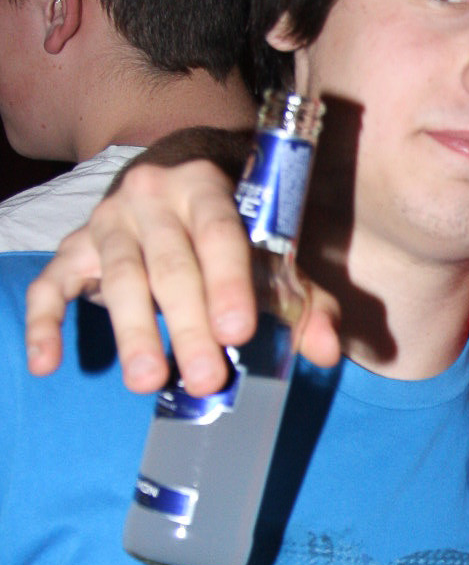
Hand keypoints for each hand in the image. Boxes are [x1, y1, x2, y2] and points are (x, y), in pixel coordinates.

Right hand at [24, 147, 340, 392]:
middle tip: (208, 379)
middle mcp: (152, 197)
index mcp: (206, 187)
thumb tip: (328, 352)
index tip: (239, 331)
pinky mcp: (74, 248)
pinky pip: (52, 285)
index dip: (229, 282)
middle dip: (188, 326)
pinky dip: (44, 323)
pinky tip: (47, 363)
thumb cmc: (229, 229)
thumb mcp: (269, 255)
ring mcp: (108, 221)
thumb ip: (303, 302)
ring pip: (119, 278)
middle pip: (170, 266)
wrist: (167, 181)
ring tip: (148, 383)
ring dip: (132, 333)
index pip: (219, 233)